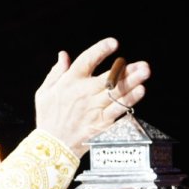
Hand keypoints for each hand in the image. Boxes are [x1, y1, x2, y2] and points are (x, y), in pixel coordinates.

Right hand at [34, 38, 150, 156]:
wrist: (52, 145)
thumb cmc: (48, 117)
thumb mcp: (44, 92)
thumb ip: (56, 72)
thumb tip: (63, 54)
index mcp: (70, 82)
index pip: (87, 60)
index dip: (101, 50)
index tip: (113, 43)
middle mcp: (84, 93)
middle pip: (109, 78)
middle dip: (126, 70)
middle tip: (142, 65)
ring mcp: (94, 109)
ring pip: (117, 93)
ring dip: (132, 82)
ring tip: (144, 73)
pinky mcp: (101, 123)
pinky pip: (118, 110)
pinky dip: (130, 100)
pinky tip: (140, 91)